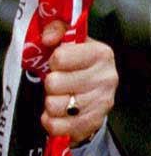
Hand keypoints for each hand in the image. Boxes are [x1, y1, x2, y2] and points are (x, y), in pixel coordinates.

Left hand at [40, 20, 116, 143]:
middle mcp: (106, 78)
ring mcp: (101, 103)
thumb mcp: (67, 41)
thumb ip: (56, 29)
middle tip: (56, 84)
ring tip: (57, 97)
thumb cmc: (75, 65)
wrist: (91, 94)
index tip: (57, 64)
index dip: (52, 61)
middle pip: (54, 83)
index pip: (60, 57)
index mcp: (100, 54)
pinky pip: (57, 126)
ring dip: (49, 102)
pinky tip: (57, 114)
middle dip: (49, 84)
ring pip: (54, 105)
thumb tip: (48, 37)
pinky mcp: (92, 123)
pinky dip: (50, 121)